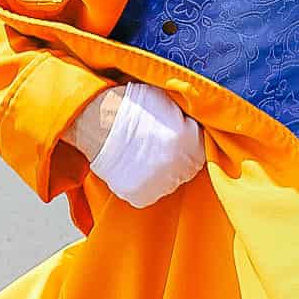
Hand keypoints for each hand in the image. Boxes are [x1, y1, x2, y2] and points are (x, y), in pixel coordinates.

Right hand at [82, 83, 204, 208]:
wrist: (97, 120)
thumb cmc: (132, 105)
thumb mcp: (168, 102)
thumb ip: (187, 119)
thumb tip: (199, 125)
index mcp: (187, 140)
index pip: (202, 151)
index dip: (189, 144)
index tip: (179, 139)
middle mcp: (176, 165)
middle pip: (188, 169)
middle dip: (178, 158)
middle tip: (159, 146)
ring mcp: (158, 184)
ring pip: (170, 183)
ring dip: (163, 172)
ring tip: (145, 154)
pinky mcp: (140, 196)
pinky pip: (151, 193)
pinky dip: (146, 183)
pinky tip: (135, 166)